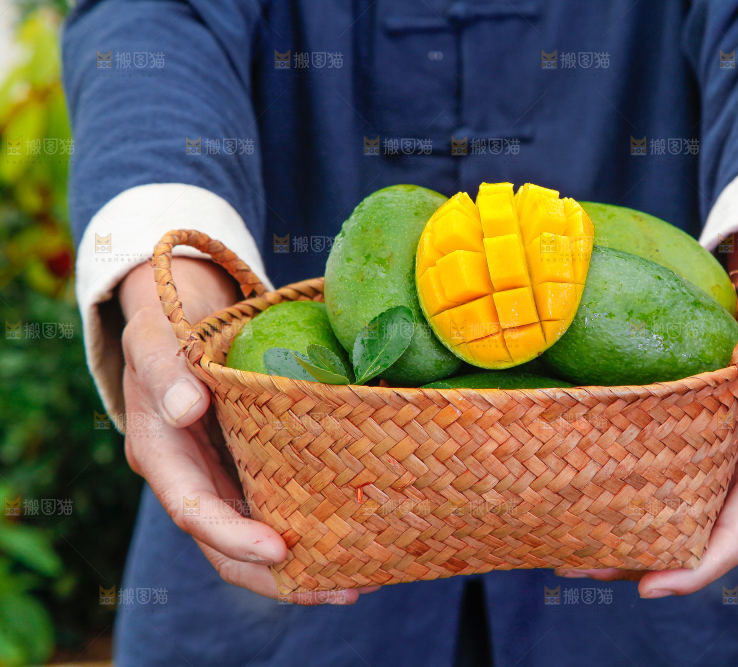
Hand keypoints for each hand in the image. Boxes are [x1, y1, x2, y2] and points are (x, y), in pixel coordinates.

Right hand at [118, 257, 378, 603]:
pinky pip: (279, 511)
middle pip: (230, 549)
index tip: (281, 550)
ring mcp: (224, 480)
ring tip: (362, 581)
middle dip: (281, 578)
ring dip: (304, 569)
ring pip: (258, 540)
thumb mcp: (155, 339)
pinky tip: (356, 540)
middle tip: (344, 588)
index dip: (235, 538)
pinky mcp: (251, 470)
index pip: (196, 512)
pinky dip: (312, 532)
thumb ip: (164, 371)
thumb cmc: (165, 326)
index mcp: (163, 457)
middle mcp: (193, 480)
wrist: (180, 320)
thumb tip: (185, 409)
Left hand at [555, 229, 737, 596]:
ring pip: (664, 513)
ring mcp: (709, 460)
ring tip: (561, 547)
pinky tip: (577, 492)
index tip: (649, 588)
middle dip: (635, 561)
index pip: (733, 534)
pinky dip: (618, 492)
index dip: (694, 568)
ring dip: (617, 533)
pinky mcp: (685, 440)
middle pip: (686, 536)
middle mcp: (735, 474)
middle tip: (574, 567)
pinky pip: (652, 478)